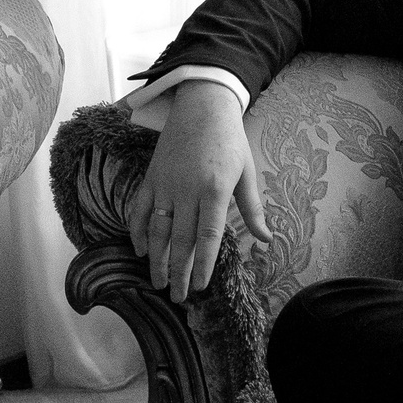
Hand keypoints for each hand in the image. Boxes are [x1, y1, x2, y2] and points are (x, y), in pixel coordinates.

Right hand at [126, 79, 272, 302]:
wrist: (202, 105)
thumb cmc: (230, 141)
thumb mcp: (247, 173)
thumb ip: (253, 210)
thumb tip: (266, 240)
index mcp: (214, 190)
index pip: (208, 236)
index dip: (203, 264)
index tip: (201, 287)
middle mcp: (186, 190)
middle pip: (180, 240)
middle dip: (178, 272)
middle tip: (178, 298)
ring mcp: (164, 184)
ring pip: (156, 229)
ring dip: (156, 259)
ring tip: (158, 282)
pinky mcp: (150, 177)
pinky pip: (139, 208)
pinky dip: (137, 230)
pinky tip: (139, 250)